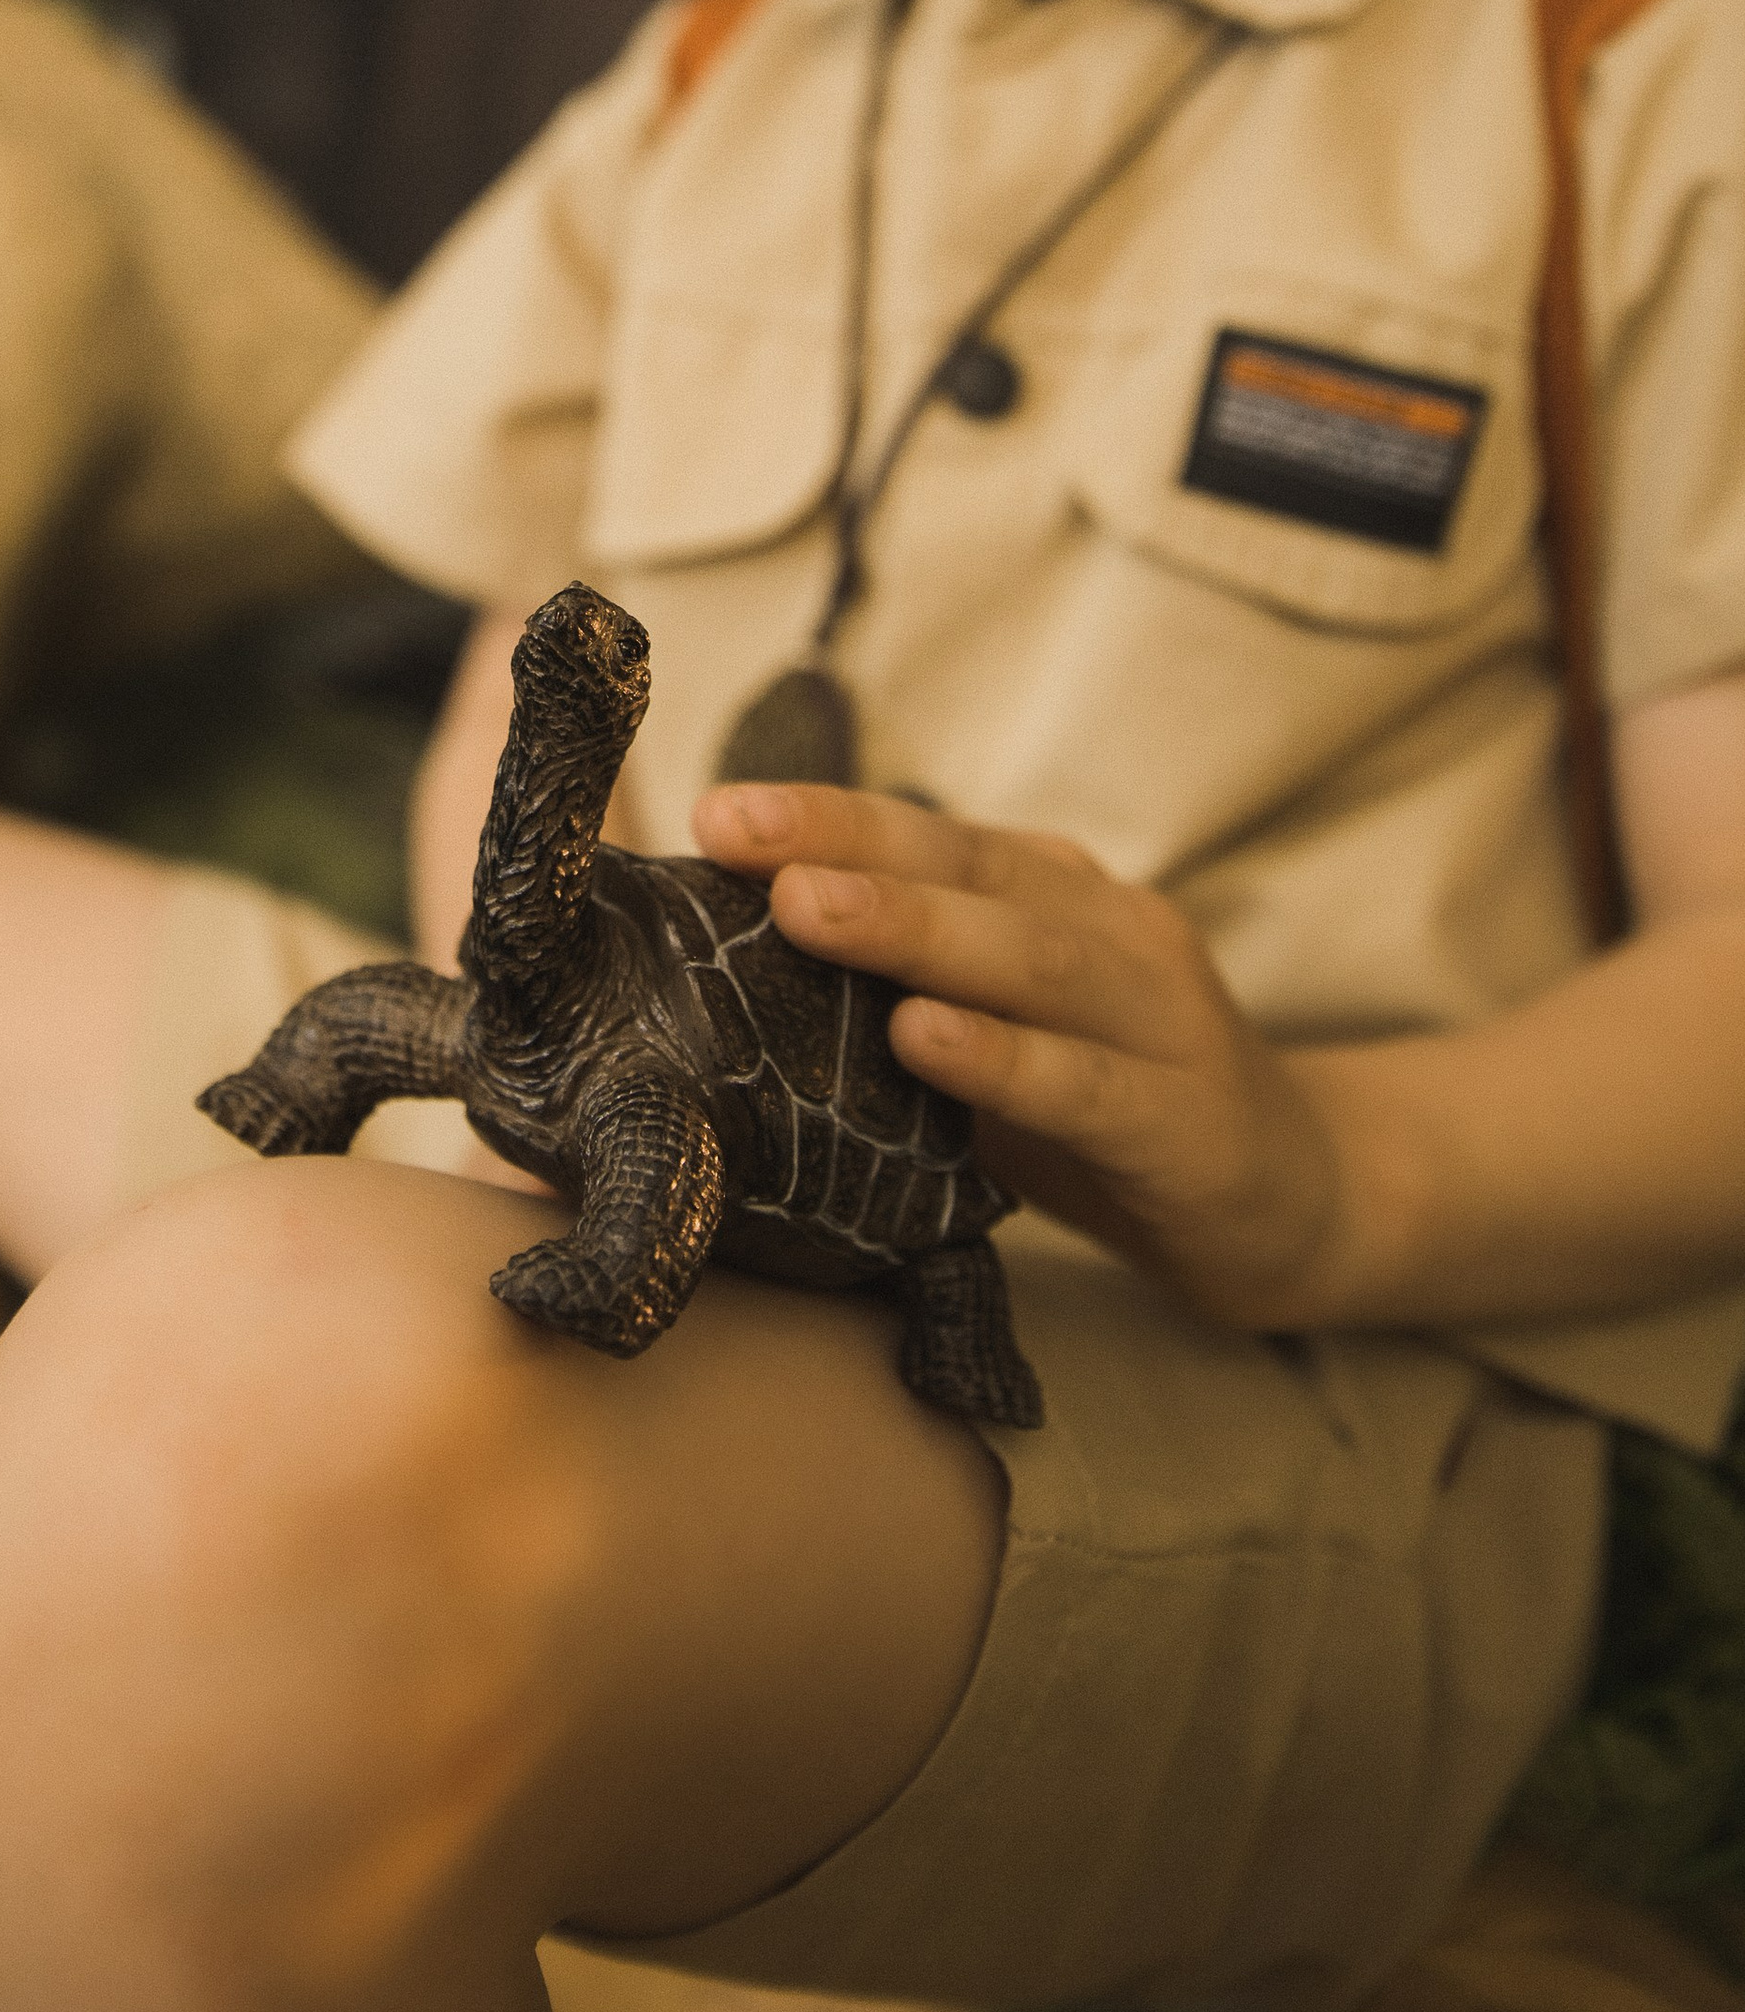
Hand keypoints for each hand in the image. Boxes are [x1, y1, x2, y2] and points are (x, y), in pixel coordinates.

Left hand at [694, 782, 1350, 1331]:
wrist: (1295, 1200)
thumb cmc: (1111, 1106)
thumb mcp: (1010, 1030)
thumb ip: (909, 992)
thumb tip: (731, 976)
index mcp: (1061, 895)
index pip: (934, 838)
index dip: (828, 817)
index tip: (716, 810)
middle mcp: (1115, 931)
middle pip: (973, 874)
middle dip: (849, 848)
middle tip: (740, 836)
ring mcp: (1162, 1021)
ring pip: (1030, 961)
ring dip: (914, 931)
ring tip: (806, 910)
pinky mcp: (1187, 1124)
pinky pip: (1086, 1086)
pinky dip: (1004, 1060)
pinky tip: (927, 1039)